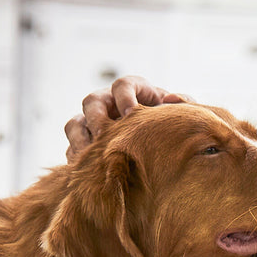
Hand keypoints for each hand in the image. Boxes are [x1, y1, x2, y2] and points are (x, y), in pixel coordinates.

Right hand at [64, 76, 191, 162]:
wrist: (164, 146)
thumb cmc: (172, 124)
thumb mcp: (181, 112)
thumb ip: (183, 103)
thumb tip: (172, 98)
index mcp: (133, 91)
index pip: (122, 85)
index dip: (124, 97)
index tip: (131, 113)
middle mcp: (109, 103)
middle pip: (92, 102)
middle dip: (96, 118)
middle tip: (105, 136)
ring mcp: (94, 123)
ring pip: (75, 124)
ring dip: (80, 139)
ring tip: (91, 156)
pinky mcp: (86, 144)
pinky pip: (73, 148)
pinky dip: (78, 158)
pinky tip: (88, 172)